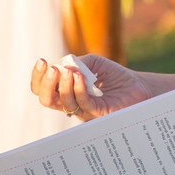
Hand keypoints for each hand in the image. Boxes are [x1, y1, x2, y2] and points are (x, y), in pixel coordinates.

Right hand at [30, 54, 150, 120]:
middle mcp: (71, 102)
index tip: (42, 61)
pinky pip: (83, 103)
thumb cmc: (114, 75)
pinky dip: (78, 88)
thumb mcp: (93, 62)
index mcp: (66, 90)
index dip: (38, 77)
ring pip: (63, 102)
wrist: (136, 86)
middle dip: (45, 84)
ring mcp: (83, 109)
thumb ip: (77, 62)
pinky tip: (80, 76)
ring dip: (64, 85)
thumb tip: (61, 67)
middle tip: (51, 69)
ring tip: (69, 71)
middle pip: (47, 99)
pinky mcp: (97, 112)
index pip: (43, 88)